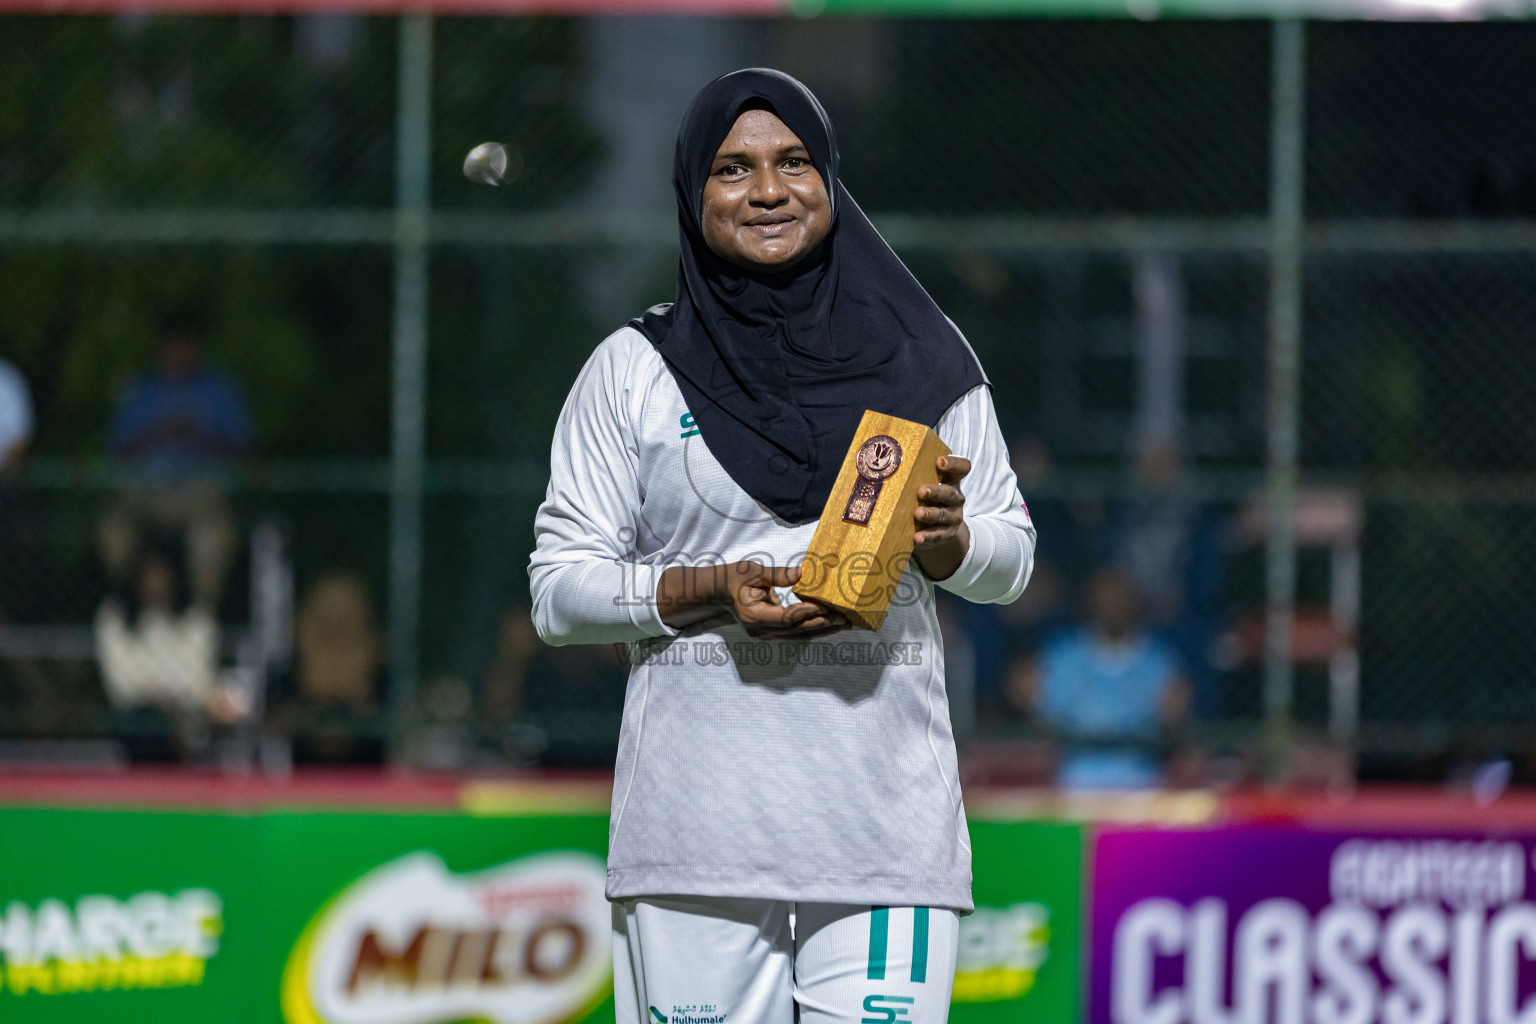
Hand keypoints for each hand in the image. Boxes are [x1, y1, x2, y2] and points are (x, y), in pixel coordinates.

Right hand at [657, 561, 847, 638]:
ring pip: (800, 635)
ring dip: (823, 630)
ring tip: (845, 623)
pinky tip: (832, 624)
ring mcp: (767, 634)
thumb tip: (801, 573)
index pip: (785, 618)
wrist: (720, 593)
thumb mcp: (752, 571)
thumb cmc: (734, 578)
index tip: (825, 606)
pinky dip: (814, 628)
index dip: (805, 613)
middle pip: (797, 630)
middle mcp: (761, 630)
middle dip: (822, 624)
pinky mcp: (773, 632)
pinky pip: (797, 633)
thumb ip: (776, 574)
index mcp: (754, 616)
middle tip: (844, 617)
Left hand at [912, 455, 971, 580]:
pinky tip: (917, 538)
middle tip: (921, 491)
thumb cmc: (921, 498)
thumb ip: (910, 474)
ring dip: (930, 514)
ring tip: (918, 513)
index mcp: (950, 480)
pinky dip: (927, 537)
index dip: (953, 463)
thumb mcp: (921, 484)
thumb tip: (877, 463)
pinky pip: (937, 536)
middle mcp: (955, 497)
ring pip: (943, 515)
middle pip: (950, 492)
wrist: (933, 528)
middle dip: (936, 491)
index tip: (939, 461)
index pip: (961, 467)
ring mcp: (952, 517)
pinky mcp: (945, 535)